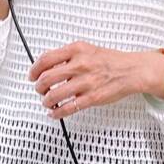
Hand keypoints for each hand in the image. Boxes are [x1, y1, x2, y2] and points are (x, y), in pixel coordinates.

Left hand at [28, 41, 143, 119]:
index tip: (32, 75)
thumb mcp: (87, 49)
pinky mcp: (92, 98)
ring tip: (47, 102)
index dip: (34, 69)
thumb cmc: (110, 60)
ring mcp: (86, 82)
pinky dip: (57, 113)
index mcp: (77, 50)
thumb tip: (46, 65)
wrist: (131, 70)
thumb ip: (68, 55)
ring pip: (54, 95)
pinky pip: (68, 108)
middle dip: (39, 87)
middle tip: (39, 90)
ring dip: (46, 101)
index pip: (46, 58)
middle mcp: (80, 64)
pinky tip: (55, 113)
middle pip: (47, 78)